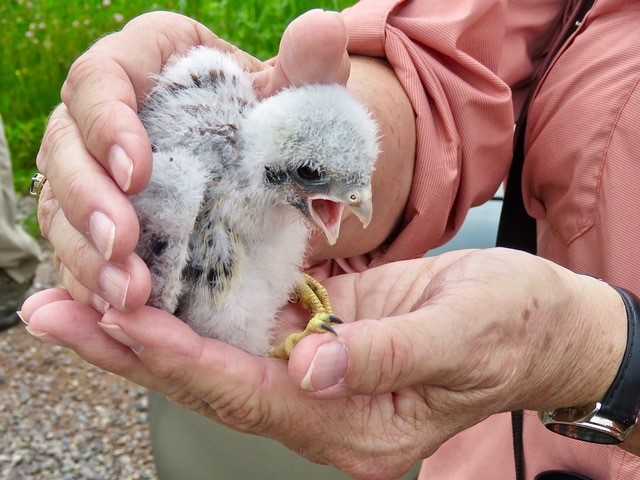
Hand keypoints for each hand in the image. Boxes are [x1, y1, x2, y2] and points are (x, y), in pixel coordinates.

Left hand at [21, 248, 627, 478]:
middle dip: (132, 348)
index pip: (249, 392)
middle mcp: (324, 406)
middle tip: (52, 315)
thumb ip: (388, 355)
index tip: (118, 317)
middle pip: (212, 381)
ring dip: (150, 327)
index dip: (182, 357)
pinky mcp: (323, 336)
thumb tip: (313, 367)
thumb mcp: (464, 334)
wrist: (542, 325)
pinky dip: (196, 306)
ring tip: (78, 298)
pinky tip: (155, 281)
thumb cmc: (515, 328)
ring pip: (218, 354)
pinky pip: (248, 325)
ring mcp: (319, 373)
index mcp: (357, 424)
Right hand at [36, 9, 368, 311]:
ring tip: (127, 295)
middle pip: (65, 148)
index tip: (138, 172)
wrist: (268, 164)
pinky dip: (90, 279)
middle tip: (123, 247)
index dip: (107, 123)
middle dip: (87, 202)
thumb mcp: (298, 96)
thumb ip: (310, 67)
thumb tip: (323, 27)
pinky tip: (118, 309)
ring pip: (60, 207)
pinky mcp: (101, 217)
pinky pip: (76, 248)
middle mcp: (107, 114)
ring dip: (86, 254)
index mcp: (147, 63)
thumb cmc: (277, 120)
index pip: (102, 79)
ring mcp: (96, 169)